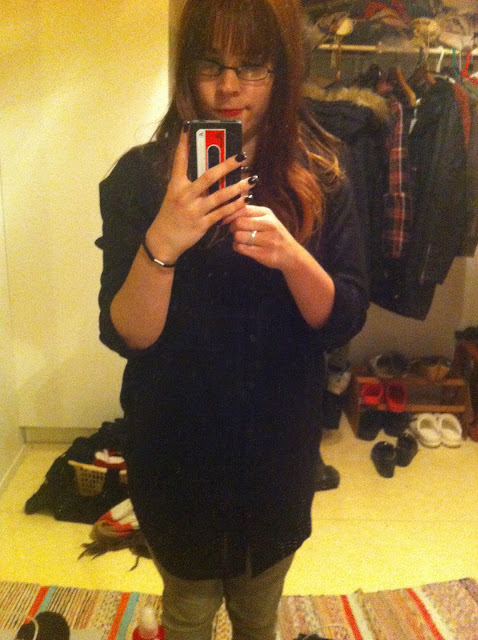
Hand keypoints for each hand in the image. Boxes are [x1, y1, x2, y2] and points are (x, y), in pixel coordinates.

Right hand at [145, 130, 253, 262]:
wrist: (163, 241)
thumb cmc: (171, 215)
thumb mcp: (174, 196)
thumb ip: (189, 184)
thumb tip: (210, 171)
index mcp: (176, 185)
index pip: (179, 160)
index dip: (183, 143)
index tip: (188, 127)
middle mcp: (185, 195)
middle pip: (209, 176)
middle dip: (227, 165)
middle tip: (241, 156)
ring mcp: (194, 210)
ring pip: (220, 196)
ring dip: (238, 187)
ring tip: (252, 180)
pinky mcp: (202, 224)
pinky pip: (222, 213)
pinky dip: (235, 206)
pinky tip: (245, 200)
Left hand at [225, 204, 302, 271]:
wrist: (291, 255)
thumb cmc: (275, 235)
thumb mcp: (266, 219)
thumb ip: (249, 213)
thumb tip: (226, 212)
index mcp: (267, 213)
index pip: (242, 209)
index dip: (230, 215)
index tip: (226, 220)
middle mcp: (269, 225)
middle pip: (238, 222)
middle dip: (232, 228)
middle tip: (236, 231)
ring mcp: (267, 240)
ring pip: (238, 236)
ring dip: (236, 239)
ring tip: (242, 240)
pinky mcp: (263, 254)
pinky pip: (240, 248)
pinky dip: (238, 247)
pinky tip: (244, 247)